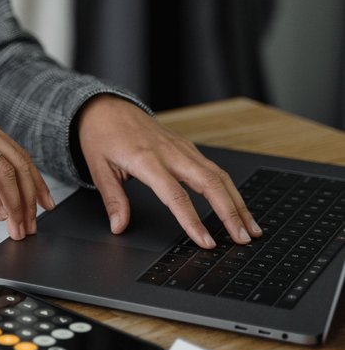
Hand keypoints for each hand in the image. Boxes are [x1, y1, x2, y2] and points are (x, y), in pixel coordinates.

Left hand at [77, 95, 261, 248]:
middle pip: (210, 183)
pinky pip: (214, 168)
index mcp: (146, 160)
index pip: (175, 196)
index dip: (192, 221)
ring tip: (250, 228)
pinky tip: (237, 204)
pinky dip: (229, 188)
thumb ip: (113, 199)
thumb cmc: (102, 135)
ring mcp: (182, 148)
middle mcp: (170, 152)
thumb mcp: (99, 168)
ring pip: (218, 175)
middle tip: (243, 238)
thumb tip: (119, 227)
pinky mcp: (187, 146)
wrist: (107, 107)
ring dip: (237, 202)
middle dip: (230, 213)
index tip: (205, 242)